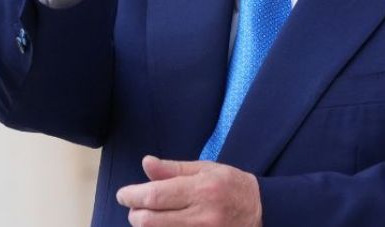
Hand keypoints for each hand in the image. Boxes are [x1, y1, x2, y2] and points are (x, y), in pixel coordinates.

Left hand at [116, 156, 262, 226]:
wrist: (261, 211)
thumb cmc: (230, 185)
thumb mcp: (205, 169)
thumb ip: (173, 169)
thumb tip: (146, 163)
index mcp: (201, 190)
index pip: (156, 195)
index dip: (133, 196)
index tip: (123, 195)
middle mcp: (202, 216)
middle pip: (151, 221)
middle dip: (135, 214)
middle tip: (135, 206)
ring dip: (146, 225)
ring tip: (149, 215)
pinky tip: (163, 224)